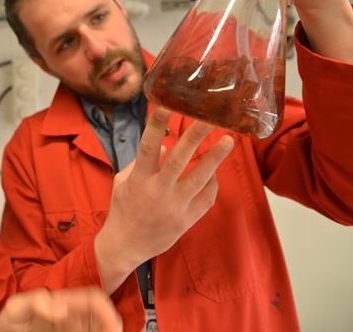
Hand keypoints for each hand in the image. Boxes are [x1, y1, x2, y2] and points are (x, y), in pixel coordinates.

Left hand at [0, 287, 121, 331]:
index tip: (113, 328)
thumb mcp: (16, 309)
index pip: (95, 299)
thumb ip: (35, 301)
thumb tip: (62, 306)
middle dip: (114, 328)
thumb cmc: (10, 324)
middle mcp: (75, 318)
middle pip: (107, 318)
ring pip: (102, 329)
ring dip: (107, 331)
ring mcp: (76, 331)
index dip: (108, 311)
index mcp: (66, 303)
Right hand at [95, 109, 233, 293]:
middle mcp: (157, 192)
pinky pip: (206, 197)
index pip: (148, 147)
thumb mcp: (123, 181)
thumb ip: (142, 162)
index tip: (166, 106)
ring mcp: (174, 207)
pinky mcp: (186, 221)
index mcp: (138, 180)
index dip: (156, 125)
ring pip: (199, 179)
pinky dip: (212, 182)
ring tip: (229, 140)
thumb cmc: (122, 208)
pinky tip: (214, 172)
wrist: (125, 246)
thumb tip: (166, 145)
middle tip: (210, 119)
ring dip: (215, 158)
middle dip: (195, 137)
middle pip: (179, 160)